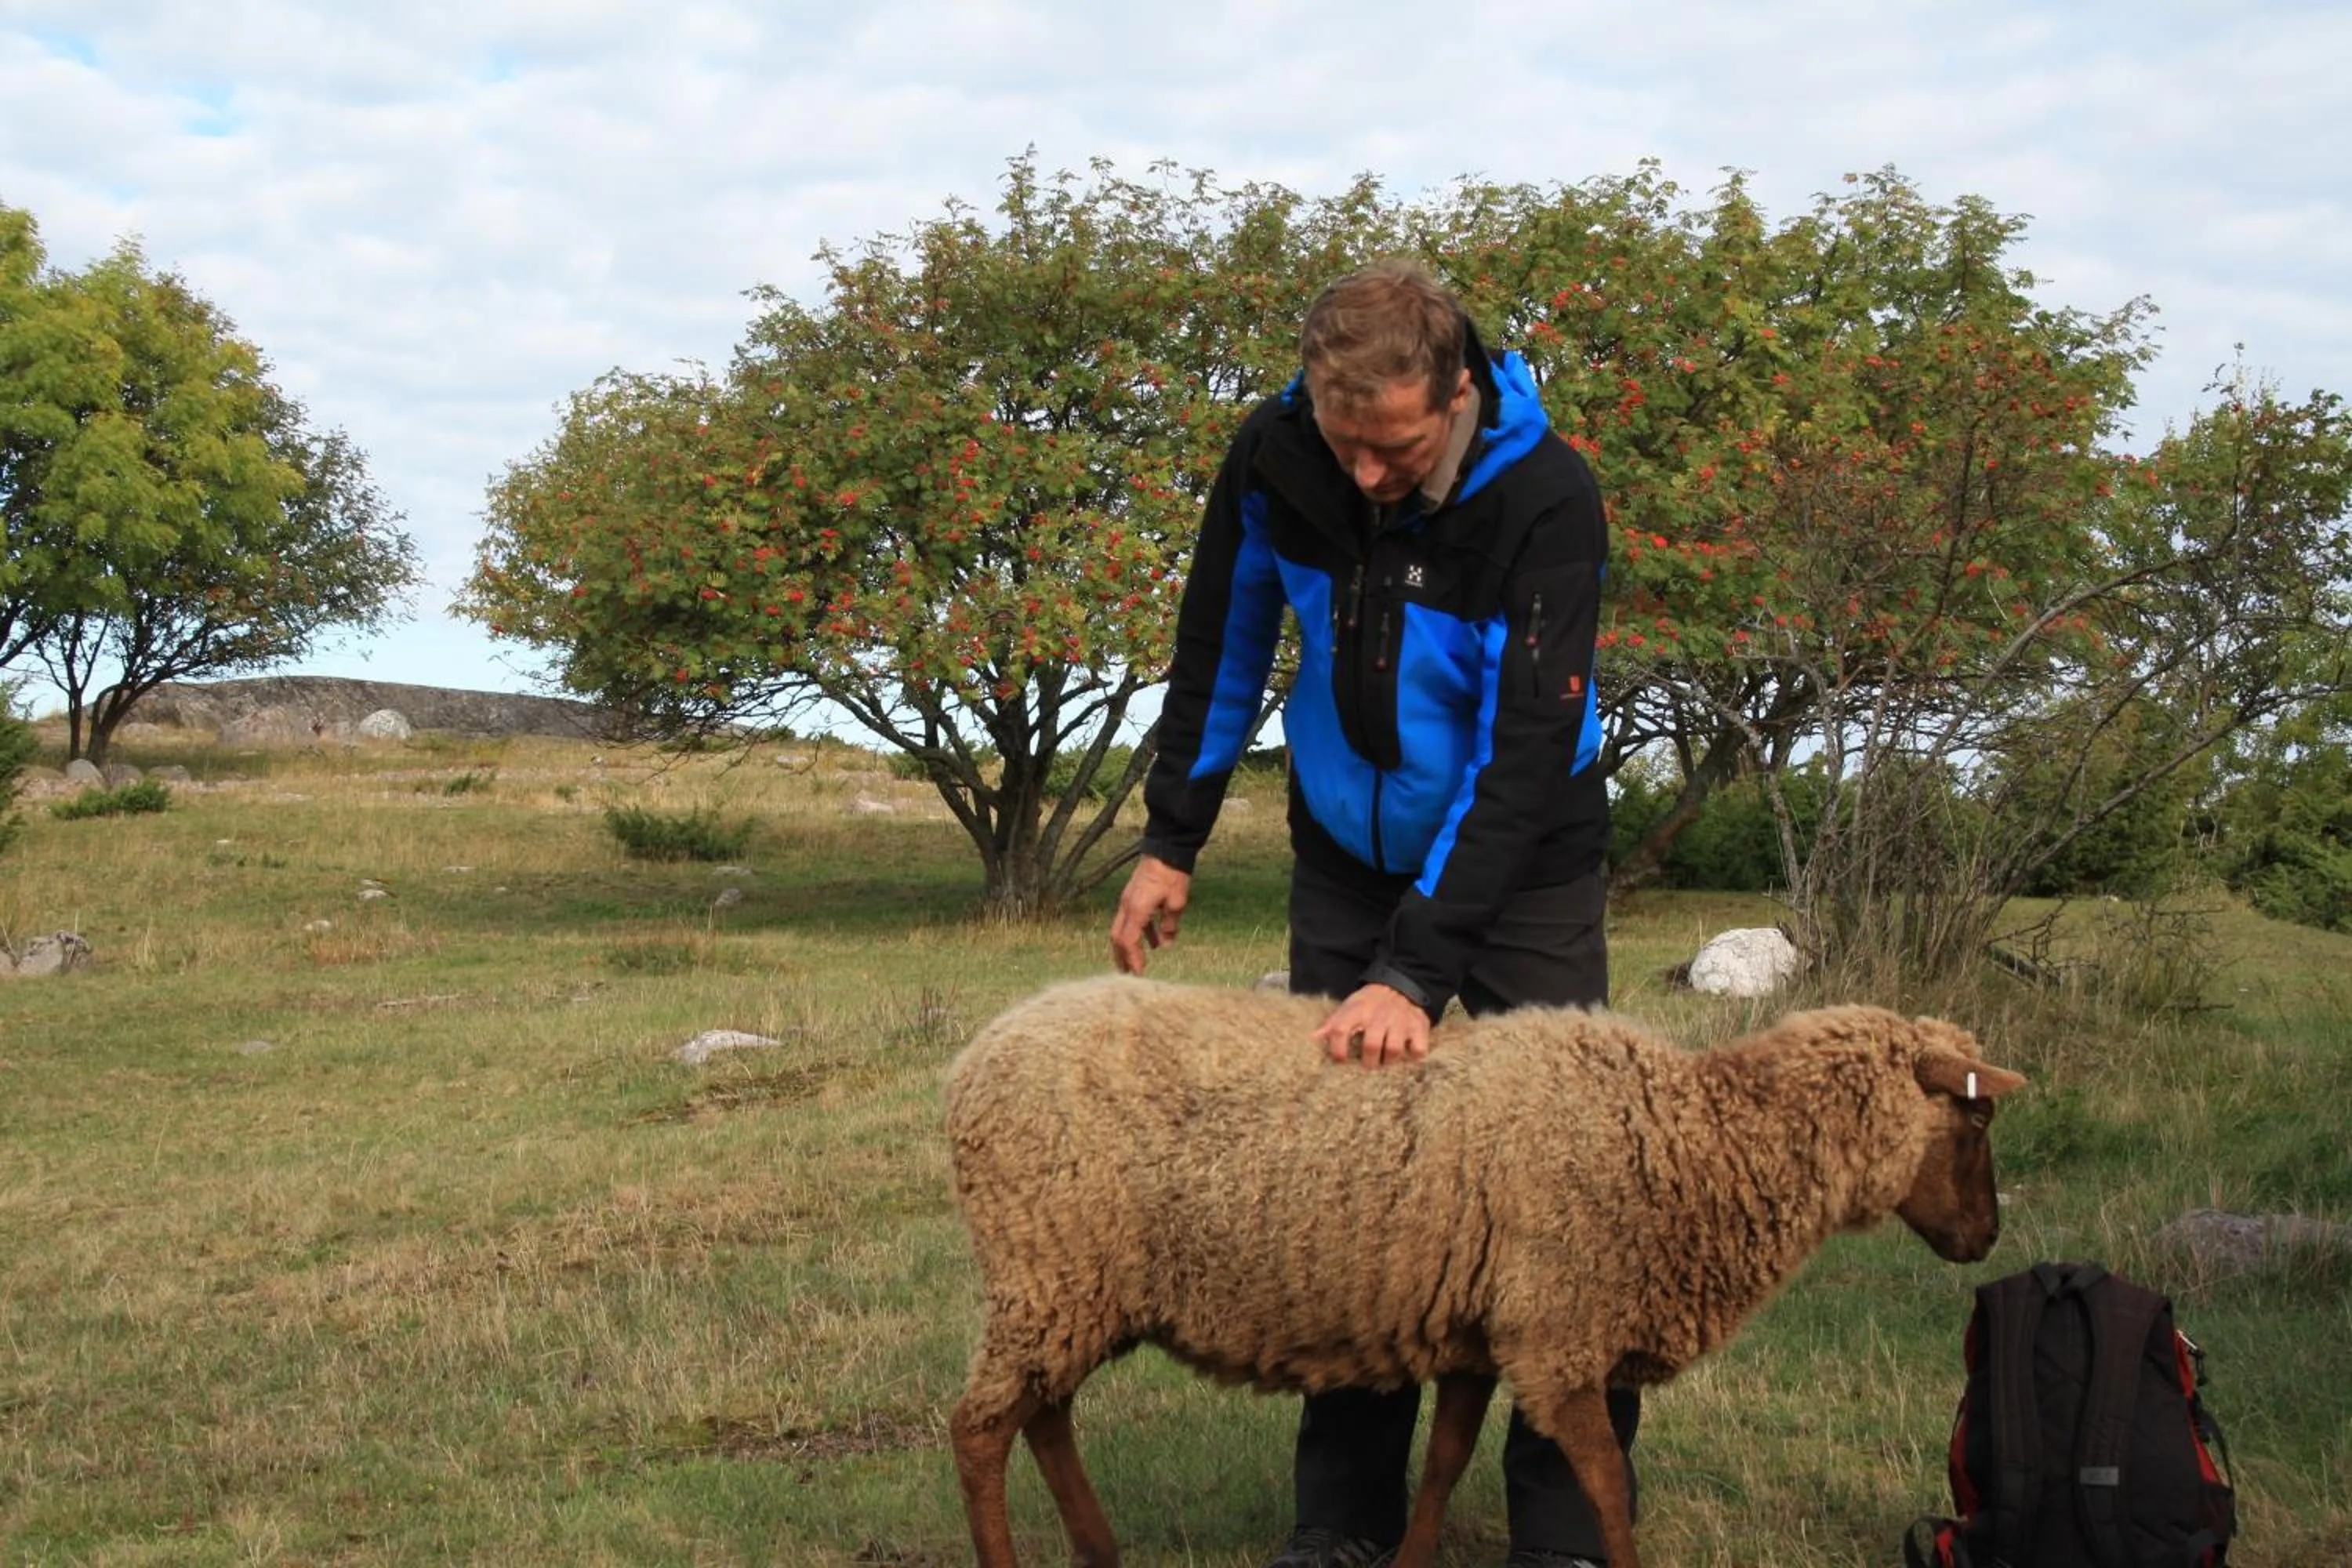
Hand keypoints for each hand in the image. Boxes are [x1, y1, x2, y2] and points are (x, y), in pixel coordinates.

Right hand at [1109, 855, 1190, 974]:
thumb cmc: (1172, 874)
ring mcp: (1128, 900)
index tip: (1139, 974)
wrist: (1166, 849)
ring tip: (1137, 963)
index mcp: (1136, 910)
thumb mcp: (1177, 902)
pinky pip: (1131, 919)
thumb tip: (1166, 943)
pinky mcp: (1133, 895)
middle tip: (1128, 974)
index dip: (1133, 959)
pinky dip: (1139, 932)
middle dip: (1122, 957)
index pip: (1128, 941)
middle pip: (1117, 937)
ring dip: (1128, 946)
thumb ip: (1170, 925)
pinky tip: (1155, 941)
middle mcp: (1127, 906)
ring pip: (1121, 929)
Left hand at [1314, 983, 1430, 1067]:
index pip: (1340, 1030)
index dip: (1337, 1049)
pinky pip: (1418, 1049)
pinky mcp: (1418, 1027)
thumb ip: (1332, 1024)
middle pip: (1371, 1045)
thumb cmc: (1370, 1002)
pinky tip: (1406, 1054)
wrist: (1402, 985)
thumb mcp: (1349, 1007)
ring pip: (1394, 1050)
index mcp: (1358, 1010)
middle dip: (1368, 1061)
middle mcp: (1379, 1015)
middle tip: (1368, 1064)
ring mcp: (1400, 1021)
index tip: (1341, 1059)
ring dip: (1388, 1061)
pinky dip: (1413, 1055)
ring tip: (1385, 1061)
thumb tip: (1312, 1039)